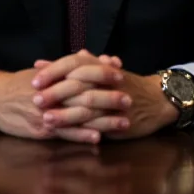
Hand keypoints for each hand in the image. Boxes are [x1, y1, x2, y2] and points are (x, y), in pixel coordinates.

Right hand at [0, 65, 112, 142]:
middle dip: (108, 97)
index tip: (120, 73)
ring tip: (123, 122)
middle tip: (129, 99)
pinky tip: (98, 137)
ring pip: (78, 115)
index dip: (102, 72)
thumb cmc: (22, 83)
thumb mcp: (44, 70)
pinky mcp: (40, 129)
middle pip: (84, 93)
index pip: (81, 71)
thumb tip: (91, 56)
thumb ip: (67, 66)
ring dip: (102, 120)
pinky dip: (82, 135)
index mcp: (53, 75)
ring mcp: (46, 111)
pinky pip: (64, 133)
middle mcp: (51, 92)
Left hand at [34, 58, 178, 139]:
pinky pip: (99, 125)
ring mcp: (115, 101)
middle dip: (55, 91)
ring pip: (87, 105)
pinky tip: (68, 134)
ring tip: (45, 119)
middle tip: (35, 99)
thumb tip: (54, 59)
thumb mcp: (104, 69)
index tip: (35, 78)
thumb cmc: (126, 83)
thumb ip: (78, 66)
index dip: (54, 70)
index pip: (74, 63)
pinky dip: (82, 129)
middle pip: (78, 83)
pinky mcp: (120, 121)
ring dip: (65, 113)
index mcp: (102, 66)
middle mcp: (108, 81)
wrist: (158, 100)